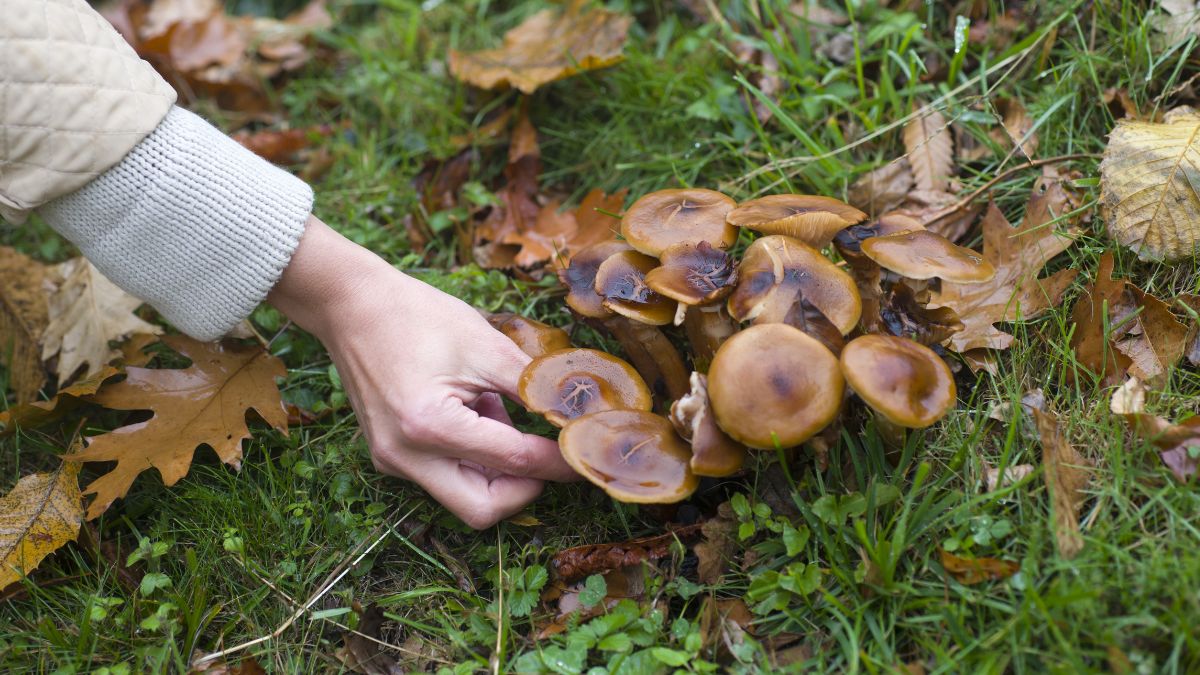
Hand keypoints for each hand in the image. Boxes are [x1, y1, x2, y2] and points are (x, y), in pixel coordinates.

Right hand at [268, 217, 576, 527]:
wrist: (351, 304)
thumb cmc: (417, 316)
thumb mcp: (486, 346)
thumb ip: (534, 387)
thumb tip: (577, 416)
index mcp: (430, 426)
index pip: (514, 462)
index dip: (558, 460)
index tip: (588, 453)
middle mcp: (405, 456)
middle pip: (482, 508)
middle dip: (524, 488)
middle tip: (550, 454)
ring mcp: (391, 461)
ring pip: (462, 496)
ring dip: (496, 470)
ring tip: (496, 411)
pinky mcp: (388, 456)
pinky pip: (442, 476)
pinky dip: (471, 457)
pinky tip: (471, 411)